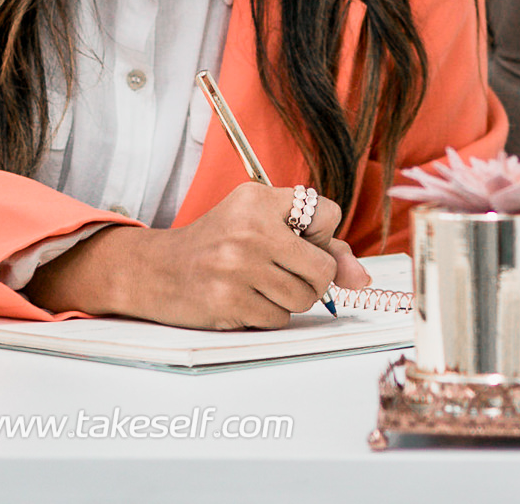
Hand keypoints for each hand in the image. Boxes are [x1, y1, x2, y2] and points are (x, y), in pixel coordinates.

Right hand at [24, 183, 371, 328]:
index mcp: (258, 199)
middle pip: (322, 268)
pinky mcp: (230, 302)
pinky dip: (268, 315)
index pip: (328, 214)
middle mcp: (250, 229)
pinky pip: (279, 319)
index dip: (321, 234)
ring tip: (258, 284)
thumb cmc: (216, 244)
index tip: (299, 238)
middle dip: (311, 278)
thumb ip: (319, 245)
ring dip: (289, 299)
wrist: (157, 269)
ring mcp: (239, 268)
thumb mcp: (260, 225)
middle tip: (283, 272)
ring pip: (304, 299)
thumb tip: (363, 281)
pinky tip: (243, 300)